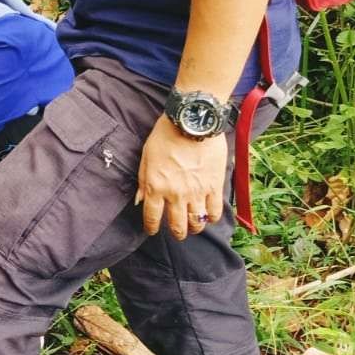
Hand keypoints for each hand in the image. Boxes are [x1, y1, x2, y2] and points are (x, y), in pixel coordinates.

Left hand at [136, 115, 226, 239]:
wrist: (191, 121)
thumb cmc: (165, 135)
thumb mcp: (146, 156)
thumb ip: (143, 180)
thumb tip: (139, 200)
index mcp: (155, 187)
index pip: (152, 217)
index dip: (151, 227)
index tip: (152, 230)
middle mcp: (176, 194)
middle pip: (177, 225)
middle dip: (176, 233)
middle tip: (177, 232)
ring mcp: (197, 192)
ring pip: (197, 223)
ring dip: (194, 228)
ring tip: (193, 226)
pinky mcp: (214, 186)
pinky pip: (215, 211)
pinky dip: (212, 218)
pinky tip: (209, 215)